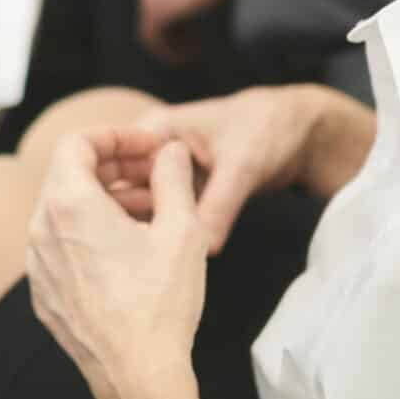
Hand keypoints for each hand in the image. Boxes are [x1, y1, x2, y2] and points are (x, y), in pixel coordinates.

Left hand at [27, 133, 210, 398]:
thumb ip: (173, 177)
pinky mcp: (42, 294)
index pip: (77, 142)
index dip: (115, 135)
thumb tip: (169, 152)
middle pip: (68, 174)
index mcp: (68, 205)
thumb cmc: (159, 306)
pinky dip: (89, 234)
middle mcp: (40, 230)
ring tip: (151, 211)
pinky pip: (60, 247)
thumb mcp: (182, 230)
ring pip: (64, 211)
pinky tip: (128, 249)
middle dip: (114, 166)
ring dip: (104, 200)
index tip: (147, 146)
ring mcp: (36, 265)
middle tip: (154, 174)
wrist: (137, 378)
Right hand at [65, 83, 351, 250]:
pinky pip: (162, 218)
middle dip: (113, 221)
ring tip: (129, 268)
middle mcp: (152, 152)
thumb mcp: (242, 166)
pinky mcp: (183, 196)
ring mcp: (166, 176)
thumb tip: (203, 250)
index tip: (98, 234)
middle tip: (111, 261)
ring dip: (135, 233)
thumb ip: (220, 206)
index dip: (99, 195)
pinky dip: (160, 236)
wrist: (301, 133)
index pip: (109, 160)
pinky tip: (154, 265)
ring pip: (138, 208)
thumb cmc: (268, 130)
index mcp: (154, 130)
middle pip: (116, 188)